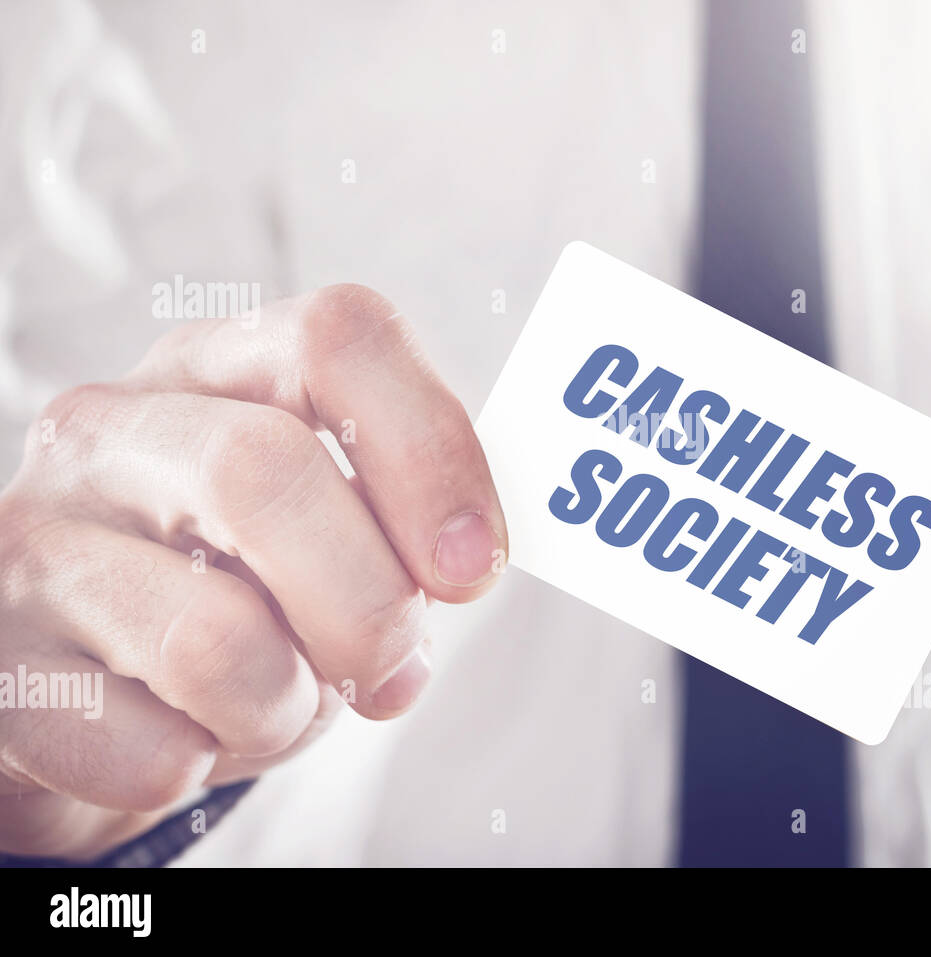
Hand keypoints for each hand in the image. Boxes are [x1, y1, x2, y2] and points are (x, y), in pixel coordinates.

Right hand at [0, 284, 507, 858]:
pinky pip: (148, 751)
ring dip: (287, 705)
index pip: (337, 338)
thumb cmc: (242, 590)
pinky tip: (183, 738)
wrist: (94, 685)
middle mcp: (111, 428)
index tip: (473, 570)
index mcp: (219, 367)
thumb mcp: (330, 526)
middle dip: (368, 603)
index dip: (432, 452)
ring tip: (275, 703)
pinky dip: (204, 766)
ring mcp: (35, 541)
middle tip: (392, 670)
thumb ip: (402, 519)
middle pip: (264, 470)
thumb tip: (464, 563)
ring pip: (213, 637)